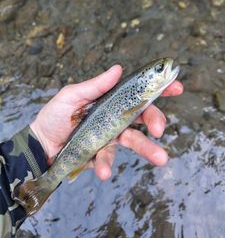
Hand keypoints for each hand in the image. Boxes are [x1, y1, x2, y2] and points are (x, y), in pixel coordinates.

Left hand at [30, 65, 182, 179]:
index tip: (176, 87)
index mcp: (111, 100)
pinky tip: (103, 171)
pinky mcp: (103, 154)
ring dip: (146, 149)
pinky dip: (107, 164)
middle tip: (159, 129)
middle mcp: (115, 117)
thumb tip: (118, 68)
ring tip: (160, 158)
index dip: (158, 90)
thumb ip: (95, 85)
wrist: (41, 143)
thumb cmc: (55, 115)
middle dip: (155, 120)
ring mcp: (111, 136)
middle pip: (142, 116)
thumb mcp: (72, 95)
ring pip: (133, 140)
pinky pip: (109, 158)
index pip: (138, 93)